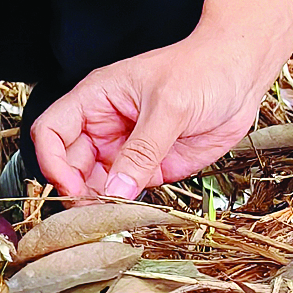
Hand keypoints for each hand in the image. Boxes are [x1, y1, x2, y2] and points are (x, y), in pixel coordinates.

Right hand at [30, 0, 292, 198]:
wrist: (240, 73)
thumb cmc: (201, 69)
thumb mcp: (170, 106)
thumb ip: (142, 151)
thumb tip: (114, 192)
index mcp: (96, 99)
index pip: (51, 132)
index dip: (53, 162)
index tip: (71, 188)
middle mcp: (104, 126)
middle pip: (70, 166)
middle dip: (76, 193)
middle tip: (93, 219)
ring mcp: (127, 149)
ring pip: (96, 185)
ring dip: (100, 206)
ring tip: (113, 223)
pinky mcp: (151, 167)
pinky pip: (128, 193)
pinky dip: (126, 209)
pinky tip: (133, 218)